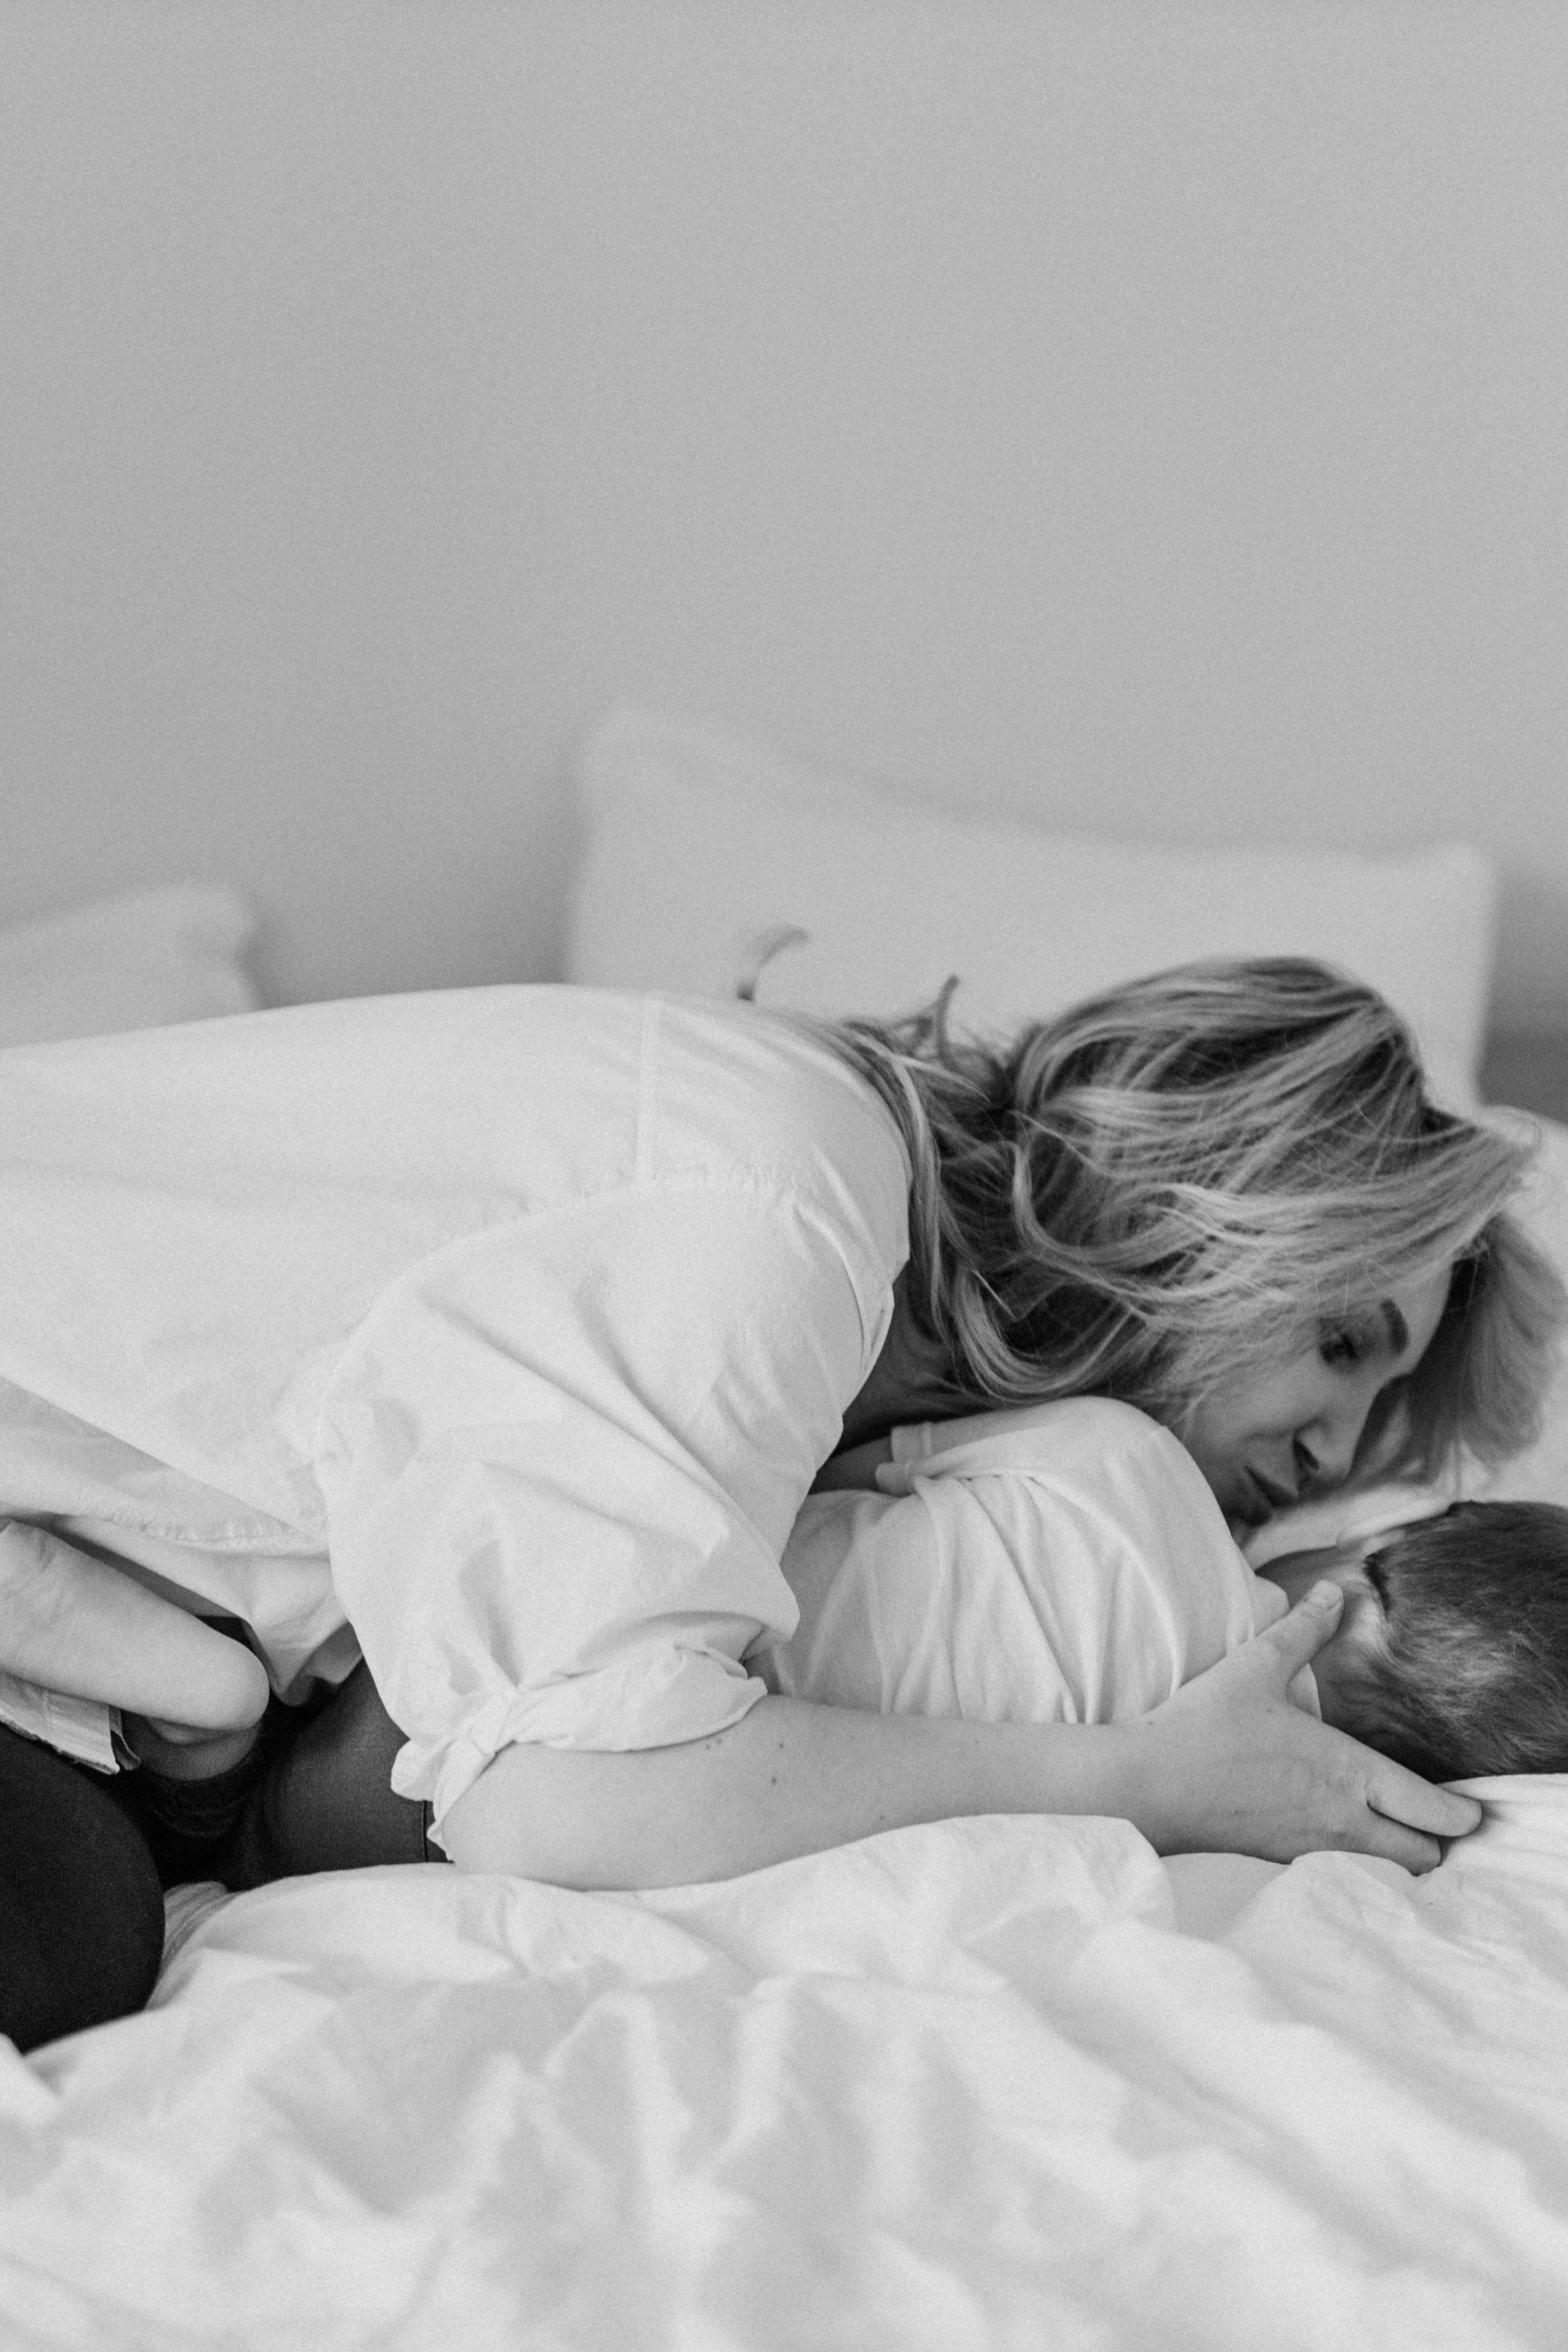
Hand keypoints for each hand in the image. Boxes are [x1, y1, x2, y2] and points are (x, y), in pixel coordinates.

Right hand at [1124, 1581, 1482, 1873]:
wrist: (1149, 1786)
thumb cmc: (1205, 1725)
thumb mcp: (1257, 1664)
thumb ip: (1303, 1628)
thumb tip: (1334, 1592)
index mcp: (1348, 1773)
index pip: (1433, 1811)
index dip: (1462, 1815)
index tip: (1470, 1808)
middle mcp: (1343, 1820)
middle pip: (1424, 1856)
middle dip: (1437, 1842)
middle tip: (1432, 1817)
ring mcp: (1314, 1849)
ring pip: (1387, 1873)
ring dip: (1401, 1858)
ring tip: (1395, 1830)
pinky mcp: (1284, 1862)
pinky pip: (1345, 1875)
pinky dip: (1360, 1866)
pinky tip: (1342, 1839)